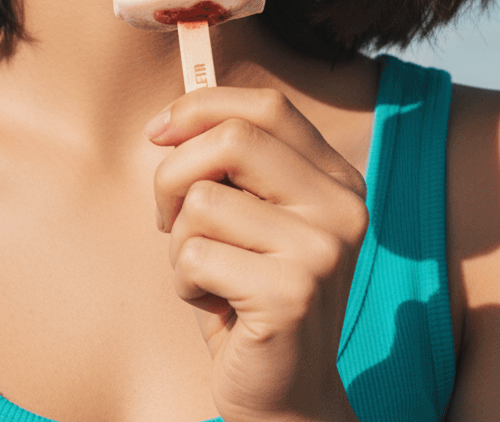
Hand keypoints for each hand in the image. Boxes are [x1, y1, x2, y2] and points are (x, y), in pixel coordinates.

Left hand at [146, 87, 367, 421]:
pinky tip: (213, 305)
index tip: (158, 132)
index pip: (268, 107)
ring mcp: (322, 250)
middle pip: (232, 139)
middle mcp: (341, 207)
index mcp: (335, 179)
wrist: (284, 395)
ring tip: (208, 274)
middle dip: (174, 174)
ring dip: (180, 241)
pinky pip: (195, 256)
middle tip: (170, 216)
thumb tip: (171, 120)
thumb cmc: (247, 292)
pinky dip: (184, 282)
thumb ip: (226, 163)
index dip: (202, 107)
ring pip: (203, 201)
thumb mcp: (244, 214)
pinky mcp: (292, 294)